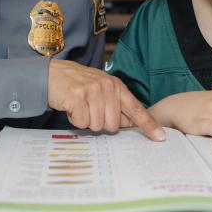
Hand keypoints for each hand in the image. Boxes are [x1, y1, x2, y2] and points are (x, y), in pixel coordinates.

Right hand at [48, 59, 164, 140]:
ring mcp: (92, 91)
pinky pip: (82, 123)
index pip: (136, 109)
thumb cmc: (78, 84)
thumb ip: (116, 104)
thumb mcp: (101, 89)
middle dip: (100, 123)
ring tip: (80, 106)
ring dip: (86, 121)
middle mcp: (107, 86)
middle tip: (90, 110)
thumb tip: (129, 123)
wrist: (52, 74)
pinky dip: (75, 120)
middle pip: (113, 125)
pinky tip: (72, 107)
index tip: (160, 137)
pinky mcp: (77, 96)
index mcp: (116, 86)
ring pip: (97, 125)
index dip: (148, 125)